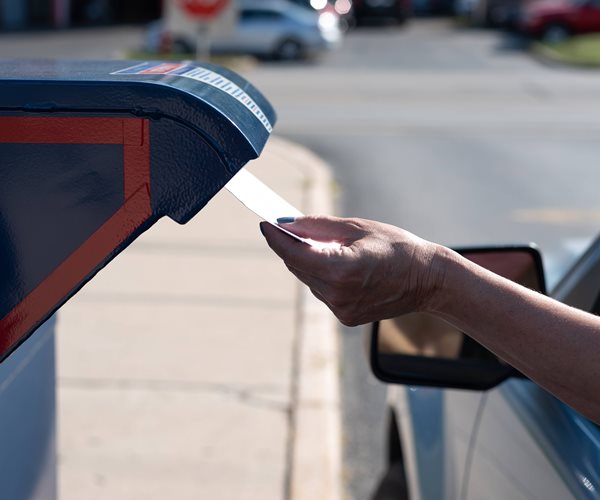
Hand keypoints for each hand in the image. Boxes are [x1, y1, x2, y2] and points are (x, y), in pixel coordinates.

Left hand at [260, 216, 444, 325]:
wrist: (427, 280)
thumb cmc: (397, 246)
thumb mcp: (358, 227)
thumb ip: (319, 226)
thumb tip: (288, 224)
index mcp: (341, 269)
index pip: (293, 254)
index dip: (275, 238)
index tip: (264, 224)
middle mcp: (337, 294)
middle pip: (298, 267)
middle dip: (292, 247)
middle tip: (289, 227)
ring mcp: (342, 309)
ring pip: (309, 280)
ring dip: (309, 262)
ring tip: (325, 246)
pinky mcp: (346, 317)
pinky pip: (323, 292)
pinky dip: (323, 277)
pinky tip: (340, 265)